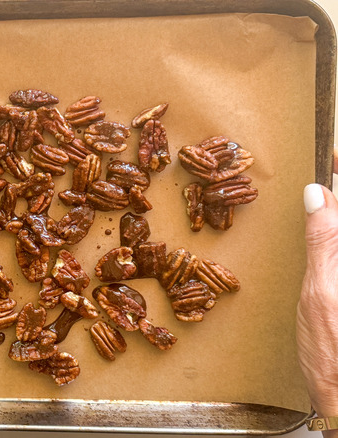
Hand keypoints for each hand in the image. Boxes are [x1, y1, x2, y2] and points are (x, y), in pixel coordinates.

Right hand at [297, 182, 337, 434]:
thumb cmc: (334, 352)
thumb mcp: (321, 291)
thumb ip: (324, 240)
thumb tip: (318, 195)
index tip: (334, 155)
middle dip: (337, 201)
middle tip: (325, 180)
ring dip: (336, 221)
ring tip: (323, 205)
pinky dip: (336, 238)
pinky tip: (325, 234)